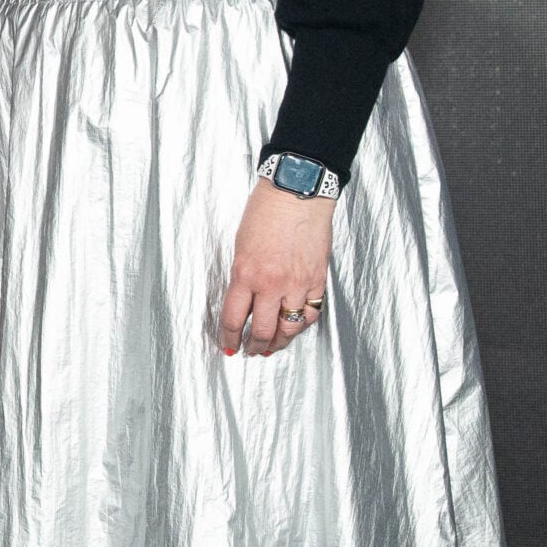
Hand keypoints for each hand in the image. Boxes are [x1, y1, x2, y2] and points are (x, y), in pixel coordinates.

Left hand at [217, 178, 334, 355]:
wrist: (297, 195)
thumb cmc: (265, 213)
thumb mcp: (241, 246)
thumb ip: (243, 276)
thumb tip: (244, 300)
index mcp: (245, 274)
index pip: (233, 317)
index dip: (229, 337)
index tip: (228, 345)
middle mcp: (272, 283)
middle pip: (262, 330)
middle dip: (254, 346)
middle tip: (249, 351)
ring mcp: (297, 284)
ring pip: (290, 327)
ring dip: (279, 342)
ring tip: (272, 347)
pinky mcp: (318, 280)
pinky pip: (311, 312)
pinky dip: (302, 323)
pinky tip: (295, 327)